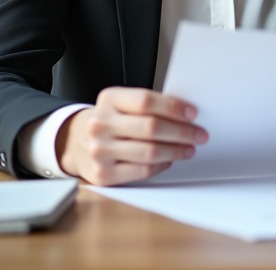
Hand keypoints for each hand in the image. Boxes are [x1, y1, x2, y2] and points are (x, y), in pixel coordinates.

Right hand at [57, 87, 207, 185]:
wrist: (76, 141)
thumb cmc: (111, 120)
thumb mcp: (123, 103)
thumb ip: (150, 105)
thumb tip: (187, 114)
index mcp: (109, 99)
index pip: (146, 101)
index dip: (174, 108)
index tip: (192, 114)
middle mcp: (100, 124)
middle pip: (151, 127)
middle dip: (182, 132)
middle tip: (199, 134)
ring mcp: (99, 151)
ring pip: (150, 152)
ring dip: (176, 150)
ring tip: (189, 148)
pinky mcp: (103, 174)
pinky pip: (143, 171)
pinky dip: (162, 165)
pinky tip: (169, 159)